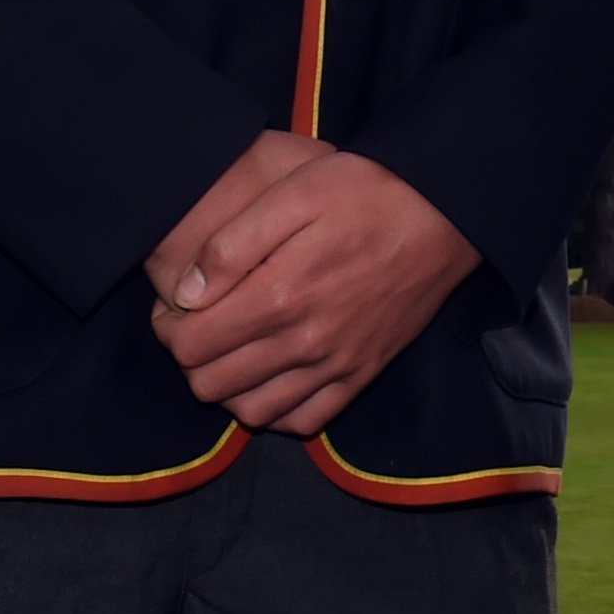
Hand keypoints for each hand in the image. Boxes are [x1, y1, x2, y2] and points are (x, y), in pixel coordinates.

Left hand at [150, 151, 482, 436]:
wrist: (445, 211)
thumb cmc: (366, 193)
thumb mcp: (294, 192)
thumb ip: (232, 244)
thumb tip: (187, 294)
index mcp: (280, 296)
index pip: (189, 346)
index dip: (168, 329)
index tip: (176, 308)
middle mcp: (306, 342)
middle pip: (210, 385)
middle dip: (190, 359)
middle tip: (199, 327)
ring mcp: (338, 364)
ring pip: (252, 412)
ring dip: (228, 388)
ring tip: (232, 351)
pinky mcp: (364, 373)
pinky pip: (304, 421)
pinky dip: (276, 410)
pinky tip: (272, 378)